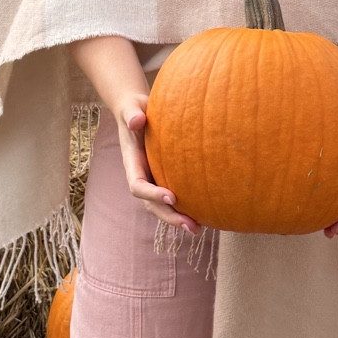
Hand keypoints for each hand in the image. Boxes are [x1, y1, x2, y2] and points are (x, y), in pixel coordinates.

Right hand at [115, 96, 199, 232]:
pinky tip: (204, 214)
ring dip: (178, 219)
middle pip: (151, 204)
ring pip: (162, 206)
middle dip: (169, 216)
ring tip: (198, 229)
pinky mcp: (164, 178)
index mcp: (132, 163)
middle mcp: (141, 176)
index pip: (138, 185)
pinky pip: (172, 198)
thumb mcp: (132, 108)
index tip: (171, 196)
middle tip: (191, 225)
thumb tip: (136, 121)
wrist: (137, 113)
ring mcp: (152, 179)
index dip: (152, 194)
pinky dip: (185, 208)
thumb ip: (132, 114)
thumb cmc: (135, 109)